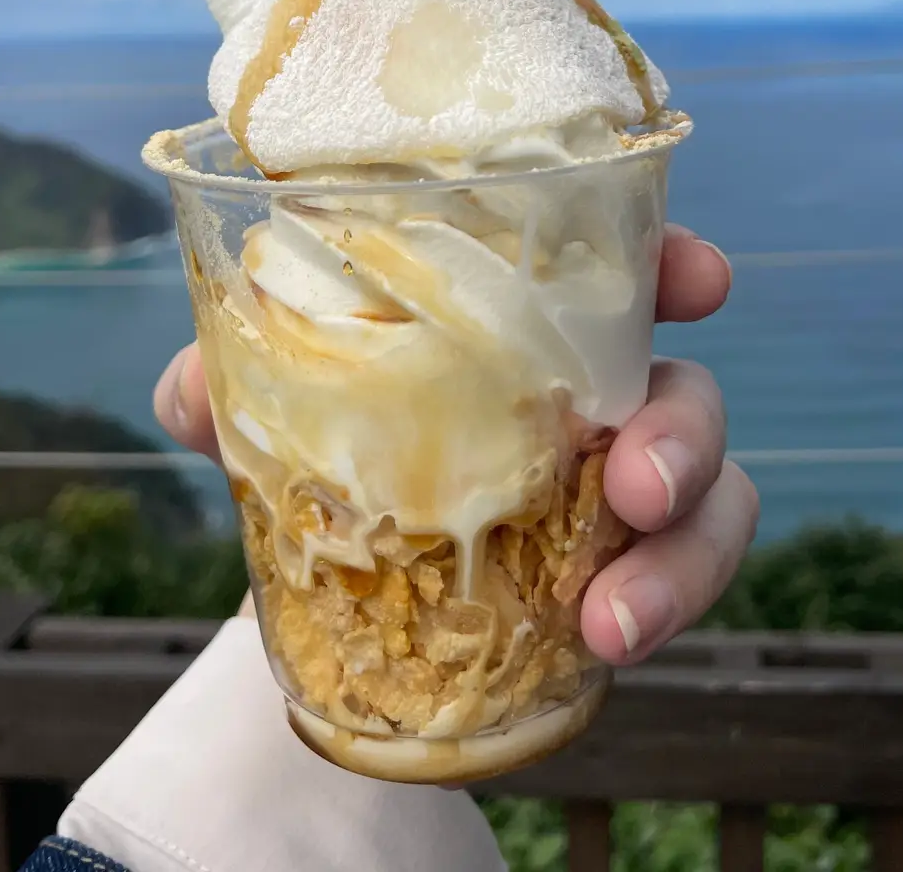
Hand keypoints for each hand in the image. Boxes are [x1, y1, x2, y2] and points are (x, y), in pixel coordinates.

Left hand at [154, 224, 756, 664]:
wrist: (331, 569)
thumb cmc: (322, 438)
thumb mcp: (262, 404)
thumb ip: (223, 384)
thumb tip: (192, 389)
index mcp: (522, 315)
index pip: (615, 265)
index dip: (670, 260)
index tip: (697, 280)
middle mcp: (589, 387)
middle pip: (683, 380)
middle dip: (685, 428)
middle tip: (637, 483)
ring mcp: (615, 479)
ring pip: (710, 487)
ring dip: (685, 548)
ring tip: (611, 618)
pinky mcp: (621, 562)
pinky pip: (685, 570)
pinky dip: (666, 604)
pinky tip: (605, 642)